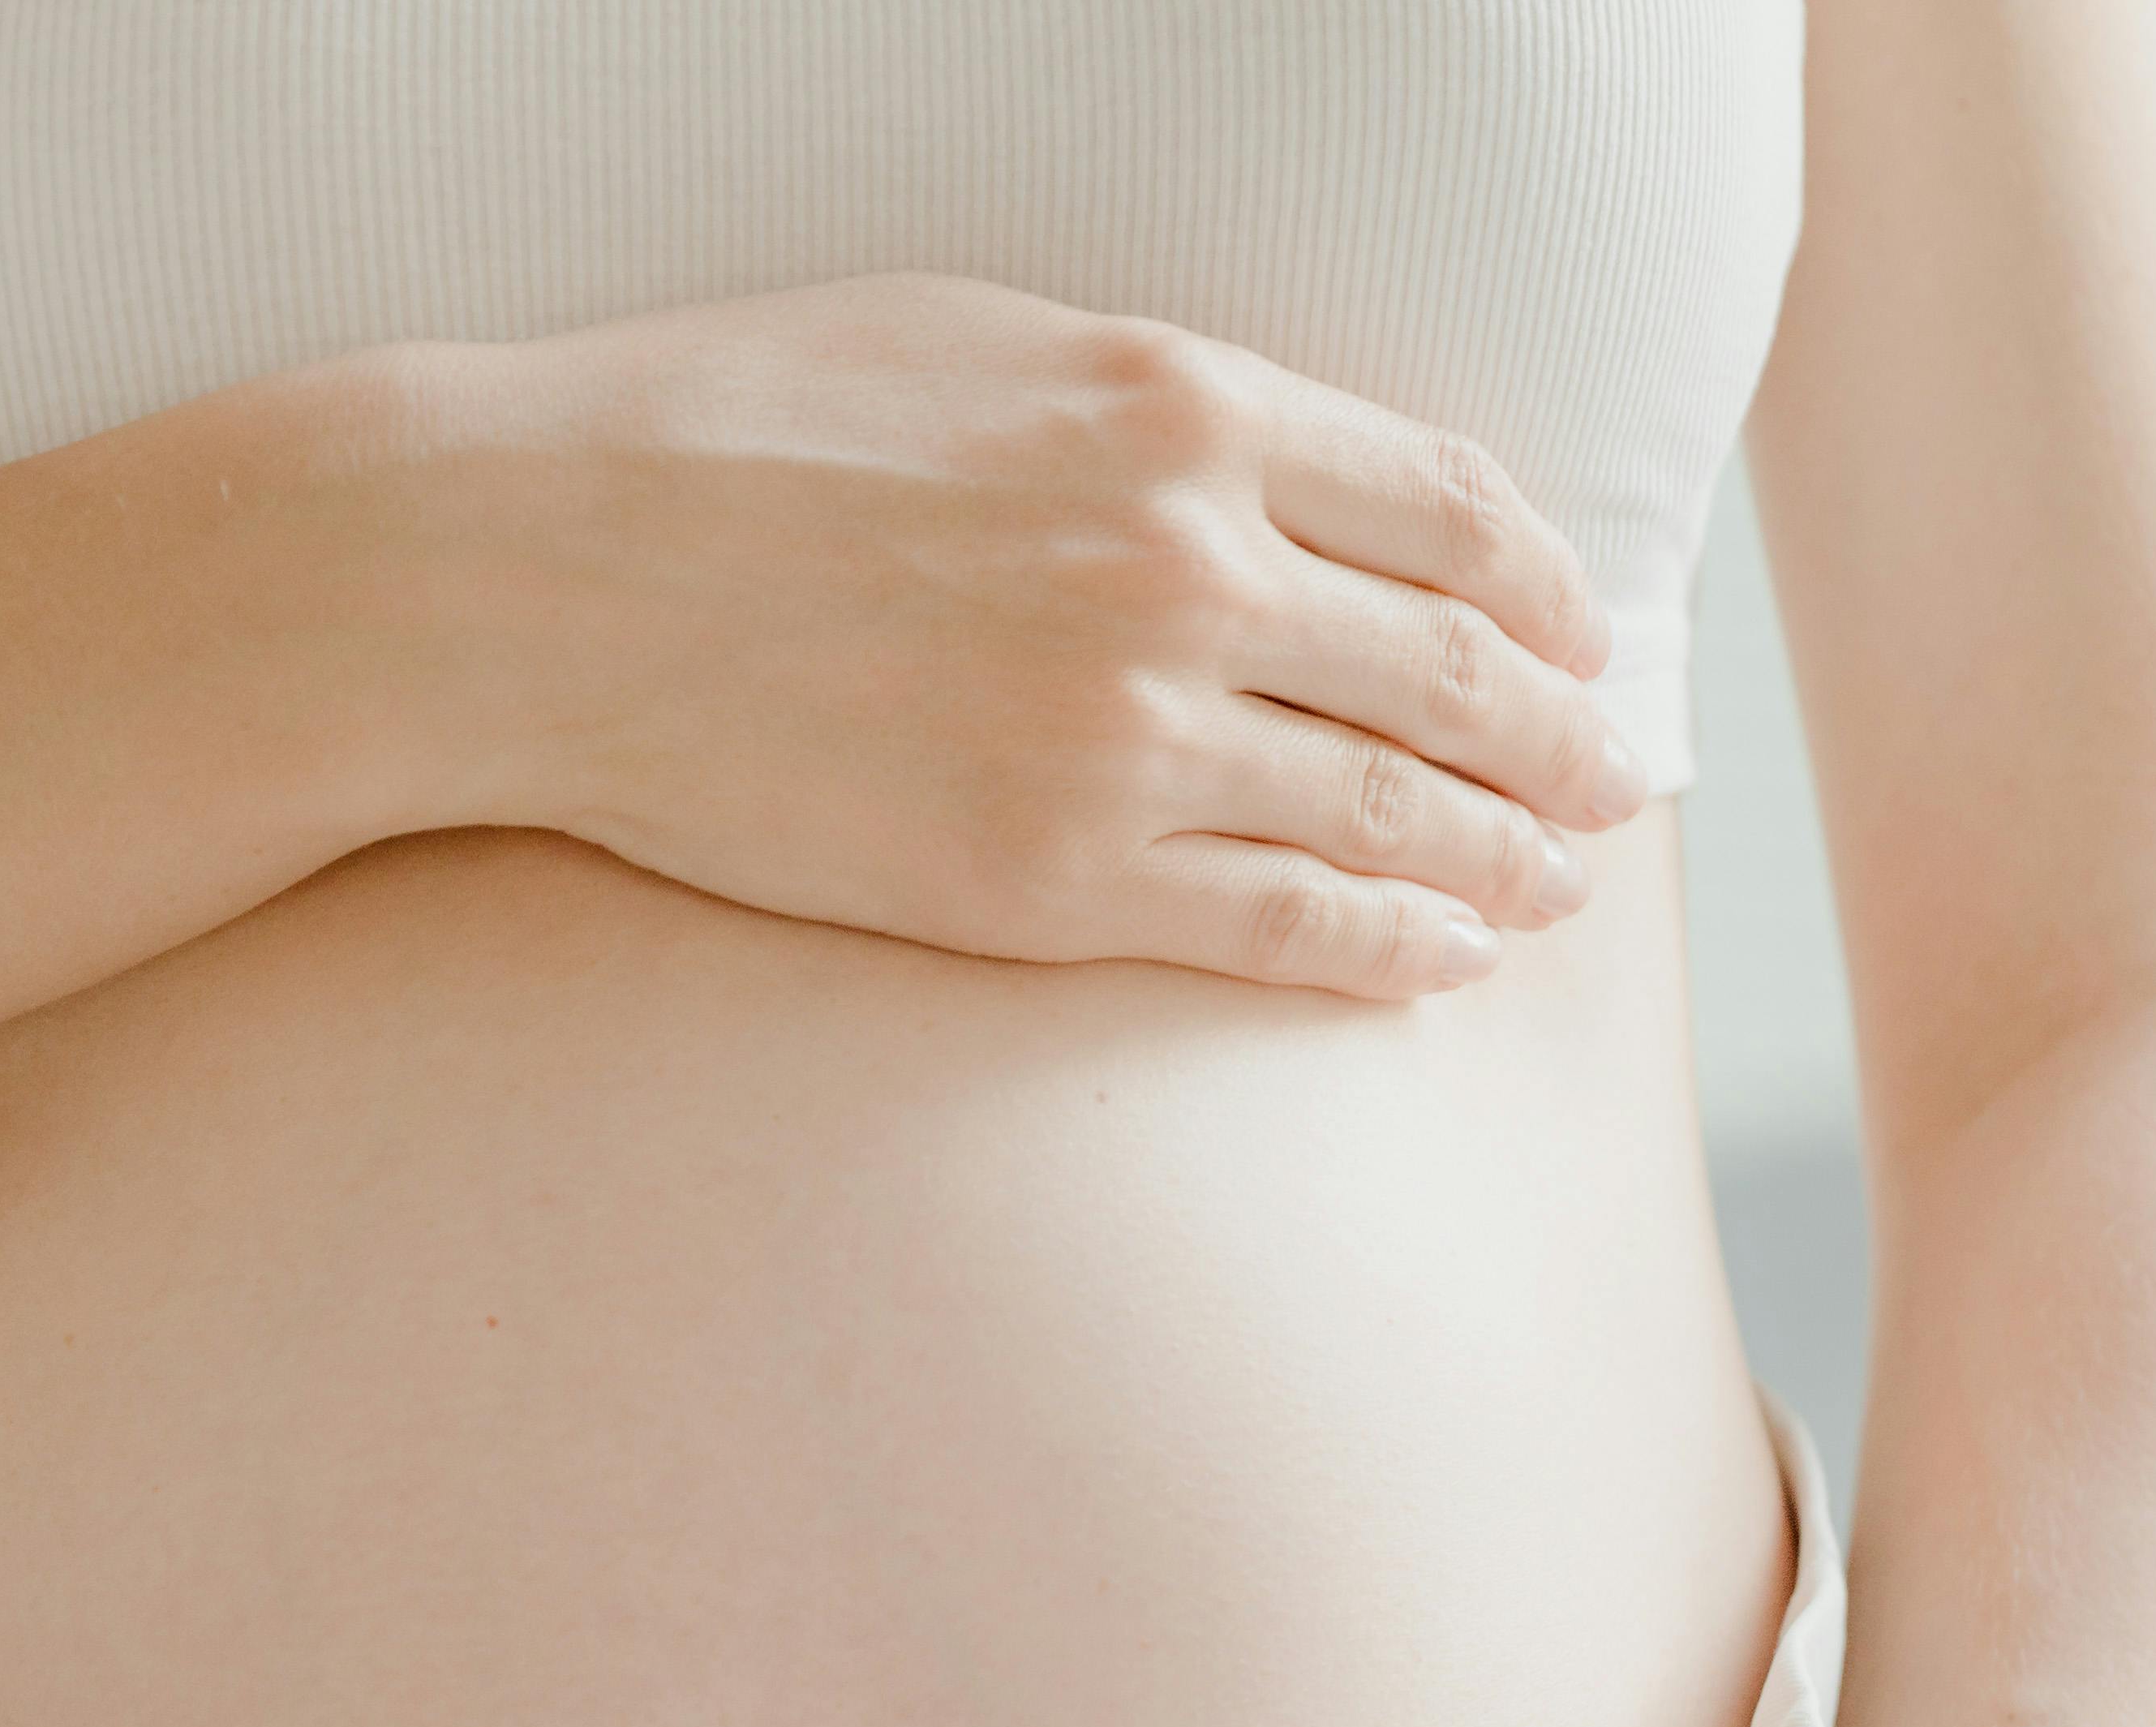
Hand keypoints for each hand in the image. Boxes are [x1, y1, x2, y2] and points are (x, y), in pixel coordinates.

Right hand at [384, 274, 1652, 1000]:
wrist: (545, 571)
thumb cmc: (740, 429)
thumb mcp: (988, 342)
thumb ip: (1162, 407)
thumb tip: (1297, 472)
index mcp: (1182, 411)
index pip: (1454, 505)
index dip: (1546, 585)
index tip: (1579, 634)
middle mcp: (1185, 569)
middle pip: (1459, 672)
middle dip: (1561, 739)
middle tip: (1610, 781)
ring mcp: (1124, 736)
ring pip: (1395, 815)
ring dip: (1502, 858)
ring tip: (1551, 884)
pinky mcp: (1050, 877)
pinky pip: (1284, 927)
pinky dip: (1391, 945)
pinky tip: (1442, 956)